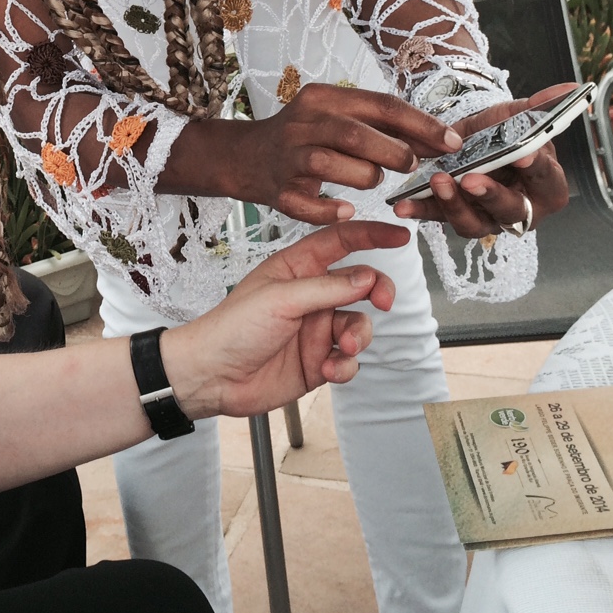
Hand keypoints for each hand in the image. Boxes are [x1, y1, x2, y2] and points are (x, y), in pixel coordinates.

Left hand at [163, 221, 409, 419]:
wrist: (212, 376)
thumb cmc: (233, 328)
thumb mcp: (281, 299)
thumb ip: (328, 288)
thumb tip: (368, 276)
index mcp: (296, 269)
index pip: (340, 242)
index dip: (371, 235)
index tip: (400, 235)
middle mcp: (310, 296)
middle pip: (360, 285)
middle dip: (378, 291)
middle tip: (384, 300)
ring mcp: (315, 330)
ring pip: (358, 325)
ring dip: (358, 337)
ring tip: (342, 349)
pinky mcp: (317, 361)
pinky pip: (348, 360)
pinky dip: (346, 365)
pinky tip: (329, 370)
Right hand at [166, 84, 462, 226]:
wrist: (245, 156)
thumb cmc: (306, 135)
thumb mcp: (337, 115)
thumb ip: (381, 124)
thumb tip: (437, 139)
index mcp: (324, 98)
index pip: (381, 105)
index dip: (421, 125)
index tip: (451, 142)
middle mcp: (304, 123)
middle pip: (357, 135)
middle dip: (394, 152)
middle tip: (412, 166)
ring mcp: (289, 157)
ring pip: (335, 167)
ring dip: (366, 178)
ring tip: (372, 181)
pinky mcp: (279, 191)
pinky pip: (309, 206)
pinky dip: (331, 210)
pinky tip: (345, 210)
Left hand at [392, 84, 570, 239]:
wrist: (475, 139)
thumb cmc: (507, 133)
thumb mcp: (520, 115)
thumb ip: (541, 106)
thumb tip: (571, 88)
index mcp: (546, 184)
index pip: (545, 179)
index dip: (536, 168)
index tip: (522, 155)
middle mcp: (520, 209)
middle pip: (510, 210)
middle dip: (490, 195)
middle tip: (471, 179)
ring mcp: (487, 217)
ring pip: (474, 223)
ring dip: (453, 205)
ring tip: (436, 182)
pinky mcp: (456, 216)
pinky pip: (439, 218)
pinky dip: (421, 210)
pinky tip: (402, 205)